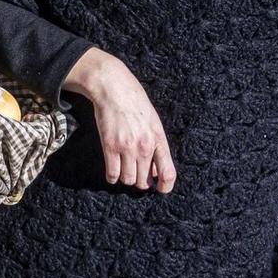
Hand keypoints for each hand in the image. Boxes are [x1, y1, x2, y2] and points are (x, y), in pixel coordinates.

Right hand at [66, 49, 175, 191]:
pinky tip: (113, 169)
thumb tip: (156, 172)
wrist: (115, 89)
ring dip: (126, 178)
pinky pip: (112, 174)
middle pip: (144, 181)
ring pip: (128, 180)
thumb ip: (157, 147)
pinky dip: (112, 176)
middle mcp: (145, 146)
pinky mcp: (110, 146)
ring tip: (123, 168)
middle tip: (136, 173)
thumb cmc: (136, 104)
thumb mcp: (154, 123)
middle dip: (141, 181)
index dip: (165, 187)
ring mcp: (127, 147)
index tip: (159, 189)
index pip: (168, 173)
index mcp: (159, 140)